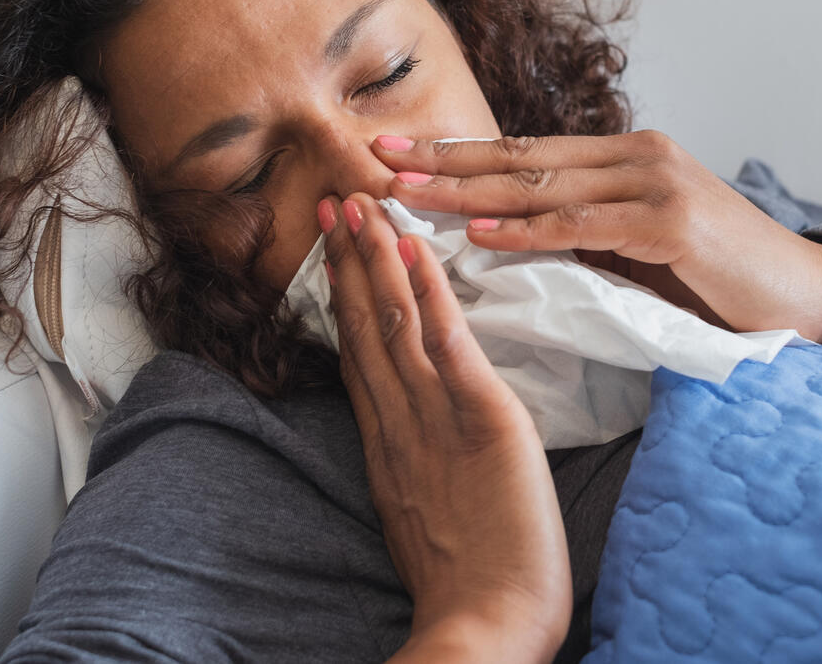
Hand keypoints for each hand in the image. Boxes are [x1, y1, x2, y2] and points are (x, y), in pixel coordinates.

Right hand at [318, 192, 571, 662]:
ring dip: (380, 258)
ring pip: (397, 322)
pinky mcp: (481, 419)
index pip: (358, 353)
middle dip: (349, 260)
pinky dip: (430, 294)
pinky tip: (417, 251)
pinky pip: (447, 344)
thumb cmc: (469, 584)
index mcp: (387, 444)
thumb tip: (412, 433)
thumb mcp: (421, 514)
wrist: (487, 626)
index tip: (334, 248)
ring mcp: (434, 418)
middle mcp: (398, 422)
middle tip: (335, 200)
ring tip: (365, 203)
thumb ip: (414, 465)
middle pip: (364, 327)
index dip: (343, 296)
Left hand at [371, 131, 821, 340]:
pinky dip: (529, 232)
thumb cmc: (714, 280)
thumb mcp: (634, 249)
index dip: (457, 153)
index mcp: (623, 157)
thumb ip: (578, 233)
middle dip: (444, 160)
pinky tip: (481, 235)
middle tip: (377, 158)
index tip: (394, 154)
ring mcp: (657, 184)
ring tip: (408, 194)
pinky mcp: (673, 223)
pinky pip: (585, 228)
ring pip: (543, 188)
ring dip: (469, 193)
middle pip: (522, 159)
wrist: (803, 298)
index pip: (525, 153)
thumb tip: (498, 236)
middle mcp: (638, 155)